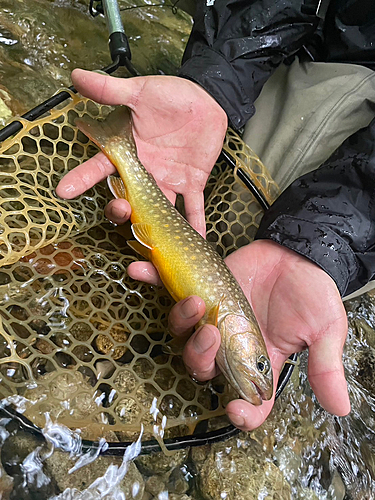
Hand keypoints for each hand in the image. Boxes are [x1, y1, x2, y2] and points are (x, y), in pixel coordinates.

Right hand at [56, 69, 227, 236]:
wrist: (205, 99)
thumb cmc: (171, 95)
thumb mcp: (140, 91)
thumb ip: (110, 90)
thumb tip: (77, 76)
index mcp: (128, 152)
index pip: (100, 167)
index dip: (81, 178)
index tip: (64, 191)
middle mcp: (145, 172)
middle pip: (127, 199)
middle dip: (120, 209)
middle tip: (120, 211)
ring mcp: (167, 180)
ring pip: (157, 210)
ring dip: (155, 226)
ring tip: (154, 243)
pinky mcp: (191, 182)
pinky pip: (193, 207)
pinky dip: (195, 223)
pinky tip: (196, 239)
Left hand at [127, 239, 350, 429]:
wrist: (298, 252)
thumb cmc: (312, 292)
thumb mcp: (325, 329)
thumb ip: (325, 365)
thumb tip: (340, 408)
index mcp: (260, 360)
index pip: (250, 400)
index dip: (242, 413)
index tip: (236, 409)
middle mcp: (231, 343)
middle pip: (204, 366)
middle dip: (200, 356)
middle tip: (211, 332)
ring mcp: (213, 314)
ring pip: (183, 332)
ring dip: (181, 321)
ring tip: (193, 301)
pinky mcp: (201, 286)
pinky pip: (170, 288)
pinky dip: (153, 279)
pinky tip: (139, 269)